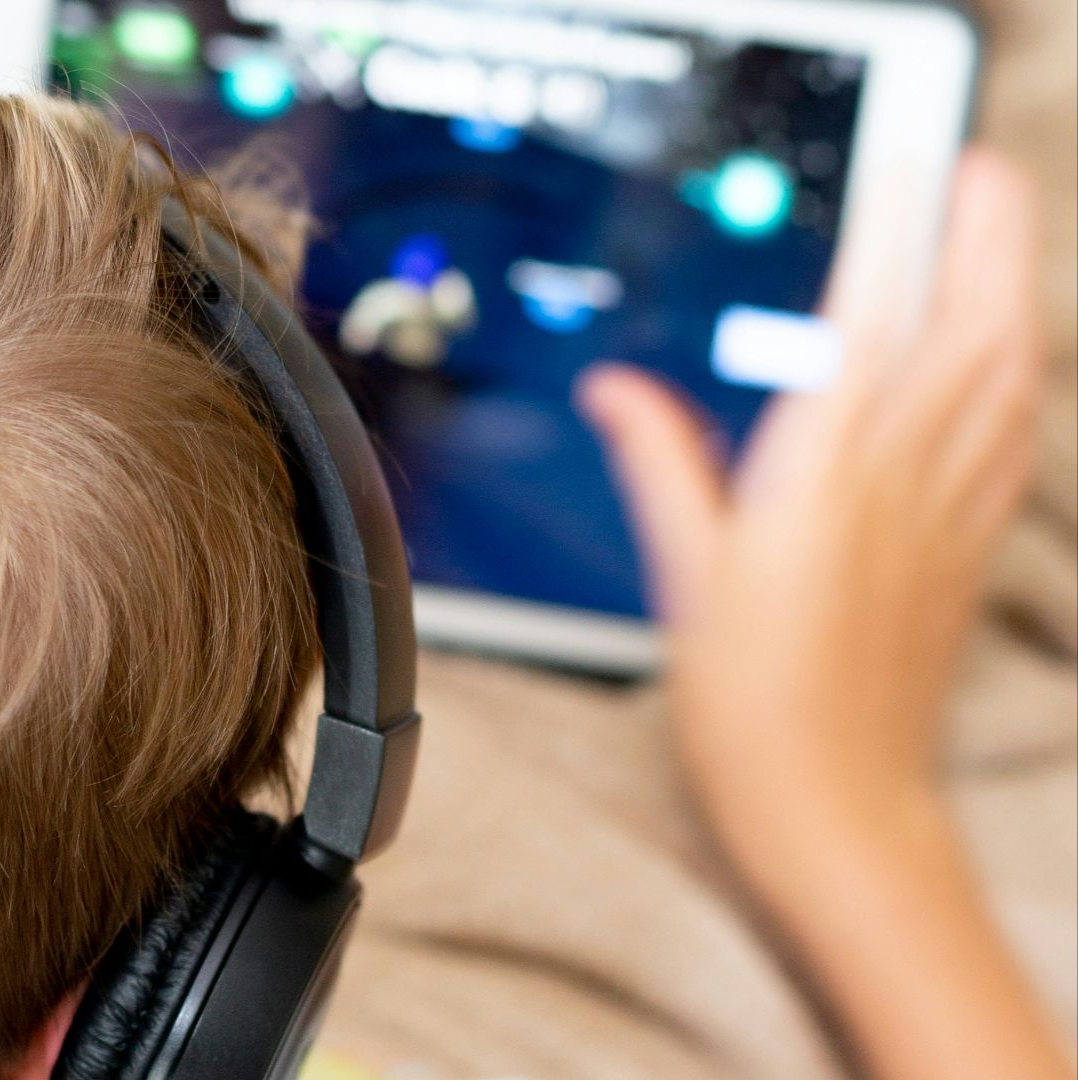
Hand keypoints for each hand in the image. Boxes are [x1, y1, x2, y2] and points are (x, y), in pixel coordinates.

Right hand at [577, 148, 1045, 841]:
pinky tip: (1007, 350)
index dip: (894, 224)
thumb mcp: (682, 574)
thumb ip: (660, 463)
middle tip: (969, 164)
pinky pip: (1011, 432)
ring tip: (996, 225)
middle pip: (973, 322)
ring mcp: (950, 510)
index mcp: (823, 472)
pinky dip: (1016, 368)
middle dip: (983, 230)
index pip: (871, 316)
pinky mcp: (969, 547)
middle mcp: (903, 478)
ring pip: (1008, 369)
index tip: (901, 154)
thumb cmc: (752, 705)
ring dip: (1012, 284)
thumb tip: (618, 390)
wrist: (837, 805)